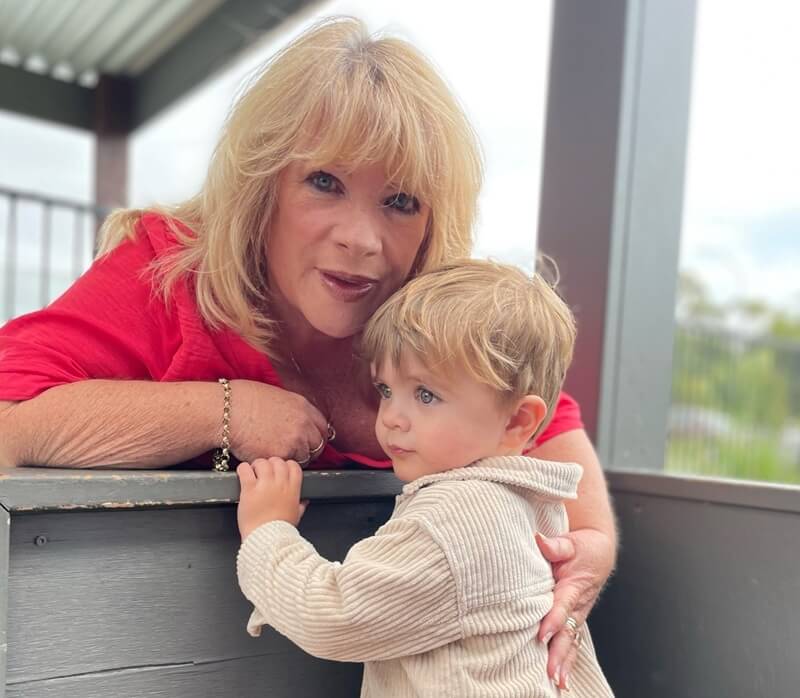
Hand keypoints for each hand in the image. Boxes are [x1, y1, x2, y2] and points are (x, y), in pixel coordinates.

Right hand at [228, 380, 328, 463]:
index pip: (322, 426)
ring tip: (280, 457)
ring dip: (294, 459)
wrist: (226, 412)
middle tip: (297, 454)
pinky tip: (270, 460)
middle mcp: (303, 423)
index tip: (311, 441)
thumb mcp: (275, 396)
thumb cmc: (241, 400)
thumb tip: (291, 417)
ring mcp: (294, 440)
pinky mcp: (282, 455)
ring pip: (304, 458)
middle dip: (309, 450)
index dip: (316, 435)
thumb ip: (290, 409)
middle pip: (317, 444)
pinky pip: (287, 466)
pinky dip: (280, 466)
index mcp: (302, 406)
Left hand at [237, 457, 307, 539]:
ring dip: (256, 465)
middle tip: (264, 471)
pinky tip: (243, 473)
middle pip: (277, 461)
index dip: (285, 465)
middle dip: (270, 464)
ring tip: (253, 472)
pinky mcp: (249, 489)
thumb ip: (300, 506)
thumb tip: (304, 502)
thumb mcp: (296, 516)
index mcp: (293, 489)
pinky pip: (245, 470)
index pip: (293, 465)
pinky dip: (243, 468)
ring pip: (262, 462)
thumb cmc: (280, 531)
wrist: (267, 541)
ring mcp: (265, 485)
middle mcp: (280, 484)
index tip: (279, 469)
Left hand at [536, 528, 614, 689]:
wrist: (600, 552)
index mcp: (573, 586)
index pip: (562, 605)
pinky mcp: (575, 618)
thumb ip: (555, 545)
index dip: (553, 619)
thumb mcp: (570, 542)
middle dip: (560, 652)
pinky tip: (561, 678)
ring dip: (565, 661)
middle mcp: (577, 604)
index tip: (542, 634)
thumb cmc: (582, 547)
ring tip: (557, 681)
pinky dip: (568, 659)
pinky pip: (571, 641)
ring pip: (571, 641)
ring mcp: (578, 613)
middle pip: (567, 631)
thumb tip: (540, 539)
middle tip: (551, 671)